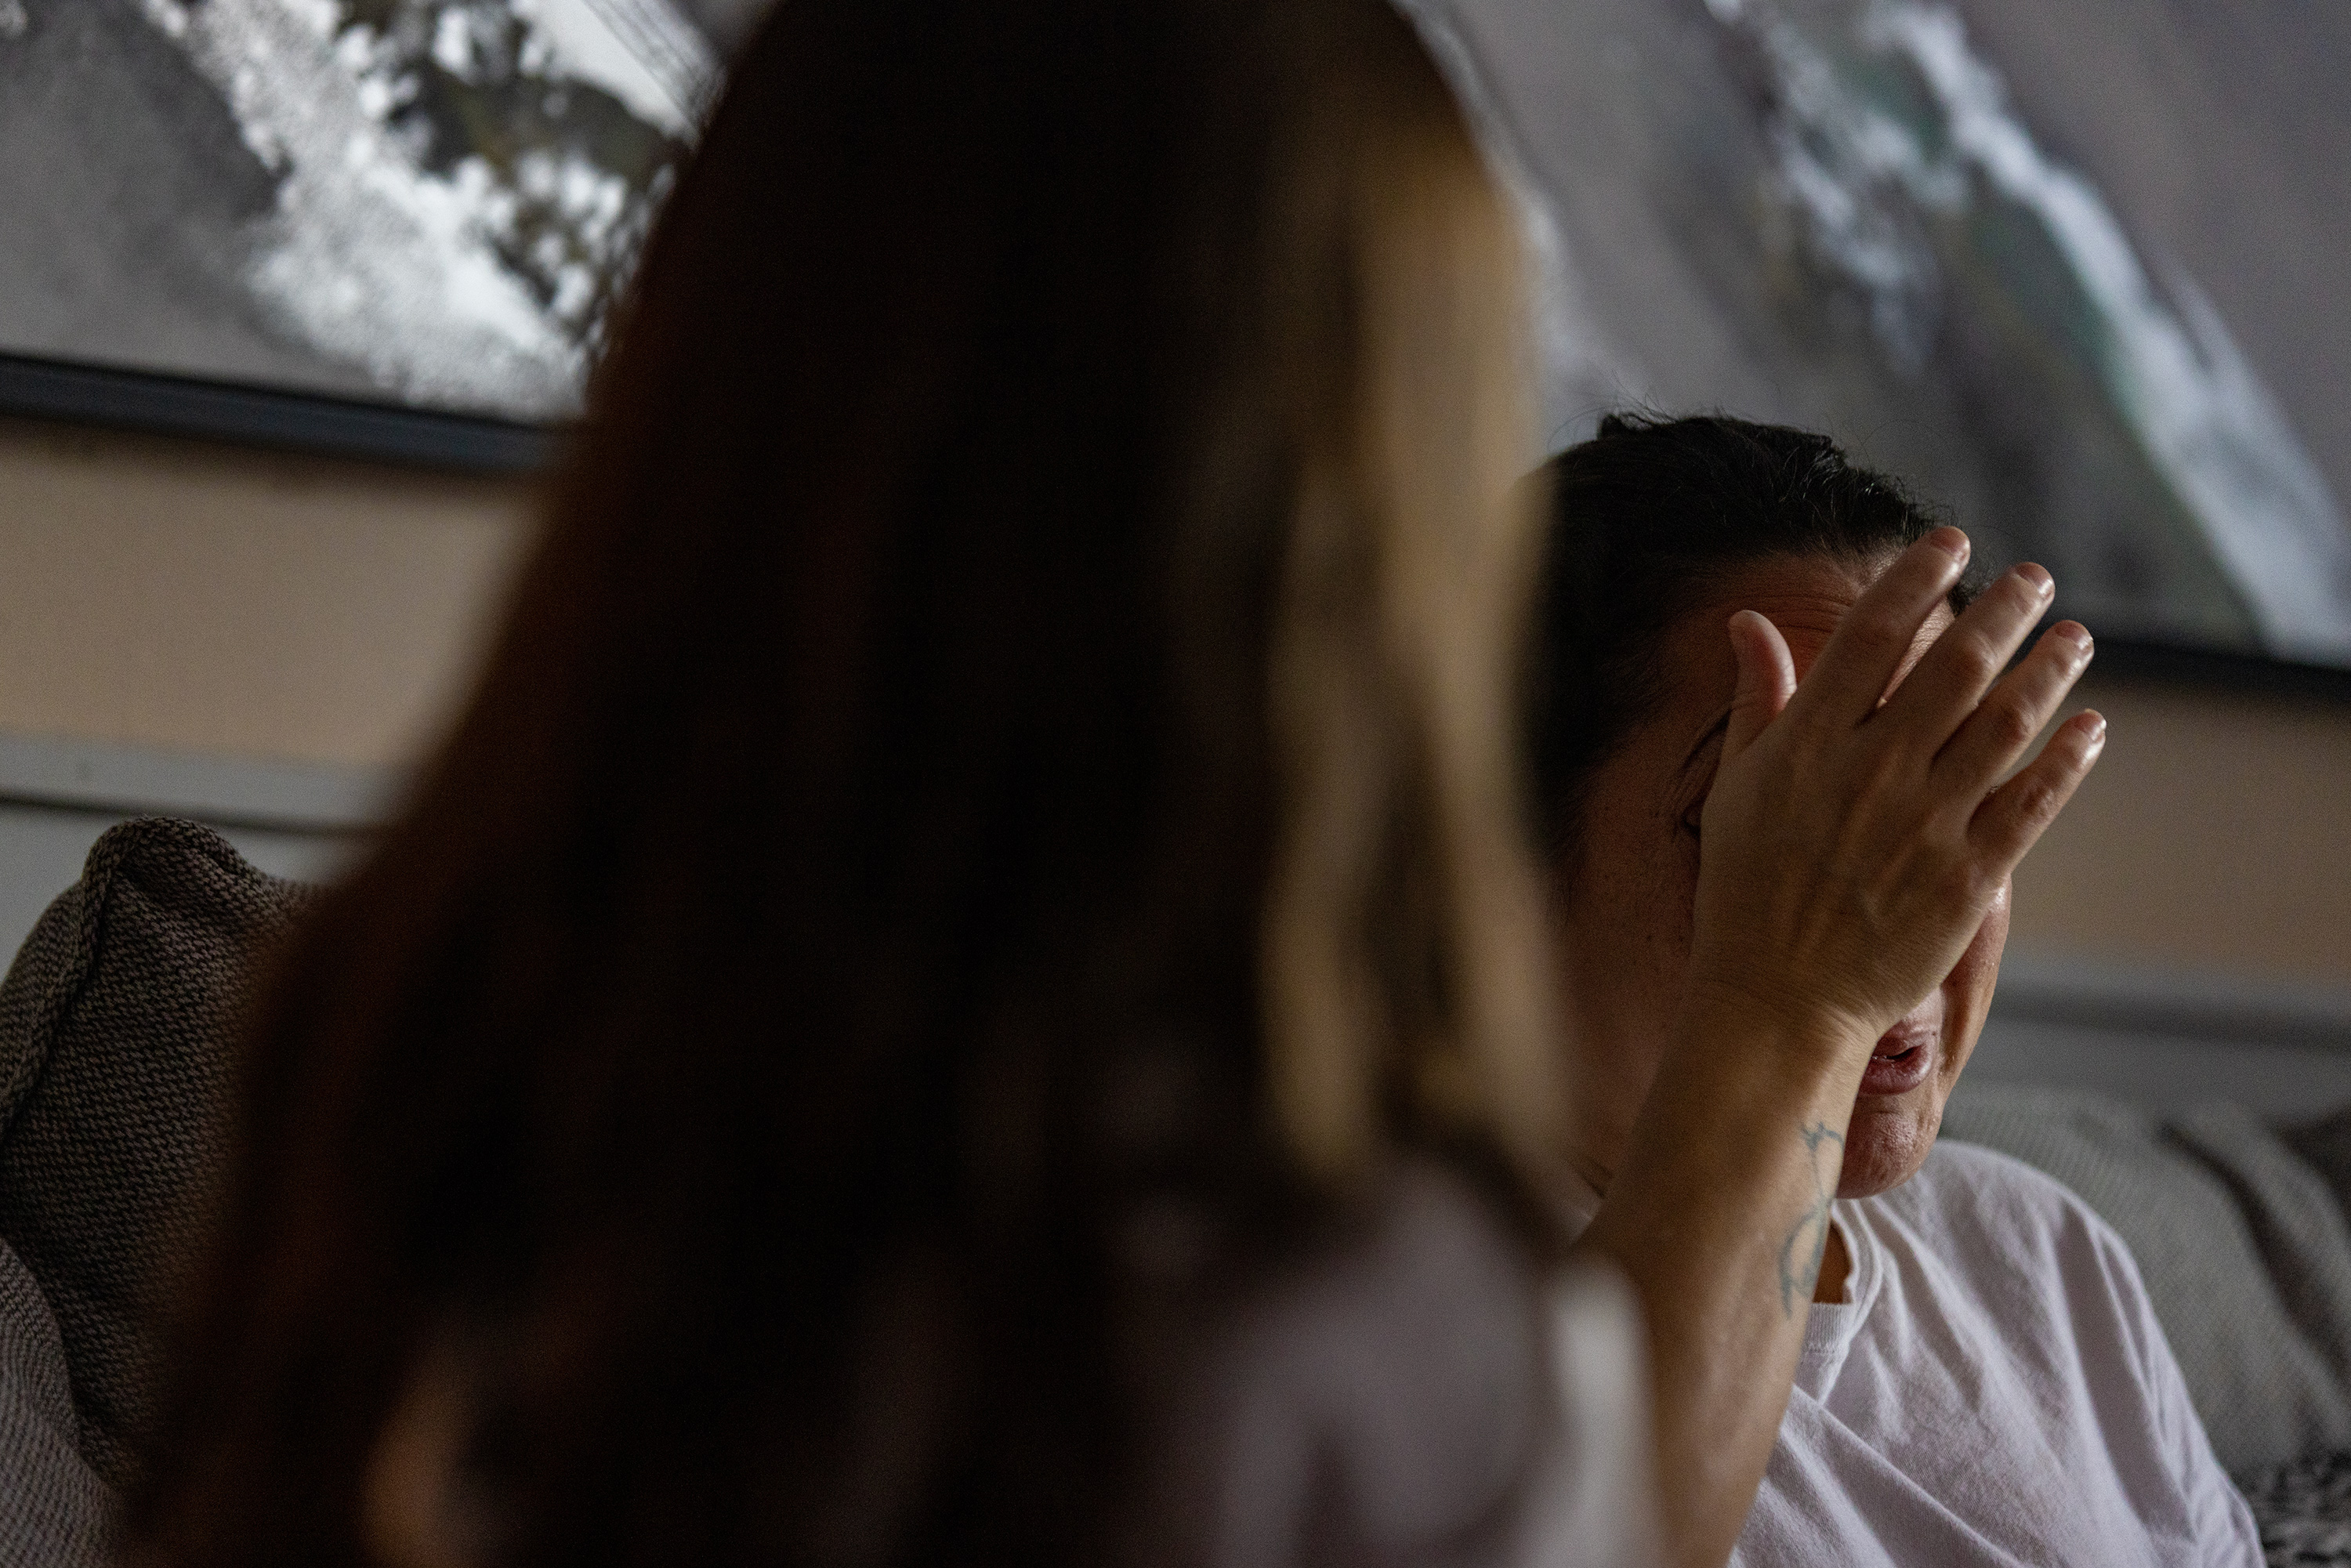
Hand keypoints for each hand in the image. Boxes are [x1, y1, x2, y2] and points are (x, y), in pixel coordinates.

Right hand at [1685, 528, 2104, 1056]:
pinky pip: (2031, 803)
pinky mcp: (1967, 879)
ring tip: (2077, 635)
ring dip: (2049, 670)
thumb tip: (1749, 620)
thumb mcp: (1735, 786)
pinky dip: (2067, 759)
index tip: (1952, 542)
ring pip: (2006, 725)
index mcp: (1807, 744)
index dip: (1918, 578)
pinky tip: (2090, 726)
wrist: (1776, 1000)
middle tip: (2036, 577)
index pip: (1872, 633)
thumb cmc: (1746, 889)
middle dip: (2003, 610)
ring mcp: (1923, 826)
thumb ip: (1757, 698)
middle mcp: (1869, 774)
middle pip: (1955, 665)